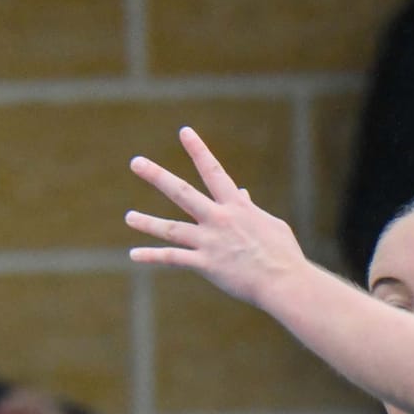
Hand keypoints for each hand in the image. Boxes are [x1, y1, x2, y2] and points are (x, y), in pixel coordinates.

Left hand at [127, 127, 311, 307]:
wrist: (285, 282)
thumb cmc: (282, 253)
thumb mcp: (269, 223)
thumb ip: (250, 208)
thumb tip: (242, 193)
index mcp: (236, 205)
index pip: (213, 171)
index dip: (198, 150)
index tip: (184, 132)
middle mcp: (219, 219)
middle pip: (182, 192)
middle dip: (157, 175)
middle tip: (135, 162)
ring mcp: (210, 241)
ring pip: (171, 228)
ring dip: (147, 222)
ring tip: (128, 217)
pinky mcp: (206, 264)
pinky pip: (173, 259)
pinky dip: (152, 257)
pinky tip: (134, 255)